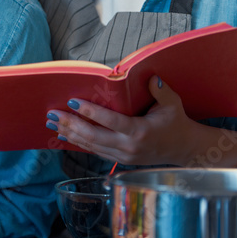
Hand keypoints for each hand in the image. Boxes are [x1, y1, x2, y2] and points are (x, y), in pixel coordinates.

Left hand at [46, 76, 204, 165]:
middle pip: (93, 136)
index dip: (90, 112)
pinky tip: (65, 135)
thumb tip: (151, 77)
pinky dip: (79, 143)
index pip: (110, 121)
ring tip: (51, 124)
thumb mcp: (173, 105)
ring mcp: (123, 156)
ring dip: (69, 134)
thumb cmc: (177, 123)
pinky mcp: (120, 161)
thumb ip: (161, 91)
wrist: (185, 149)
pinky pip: (95, 151)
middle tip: (52, 114)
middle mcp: (129, 146)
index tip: (72, 102)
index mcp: (140, 131)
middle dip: (70, 124)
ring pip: (91, 146)